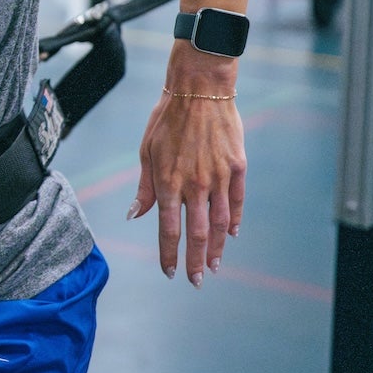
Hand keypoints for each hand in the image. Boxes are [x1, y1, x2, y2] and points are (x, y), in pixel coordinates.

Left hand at [127, 85, 245, 286]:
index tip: (169, 271)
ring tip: (213, 266)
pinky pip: (237, 202)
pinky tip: (231, 235)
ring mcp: (219, 177)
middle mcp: (195, 184)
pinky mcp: (237, 167)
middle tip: (195, 281)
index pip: (168, 228)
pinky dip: (234, 221)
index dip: (169, 253)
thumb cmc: (167, 119)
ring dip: (216, 248)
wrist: (199, 91)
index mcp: (168, 181)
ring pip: (220, 223)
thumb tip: (134, 215)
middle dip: (194, 261)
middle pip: (196, 233)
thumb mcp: (146, 151)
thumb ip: (144, 187)